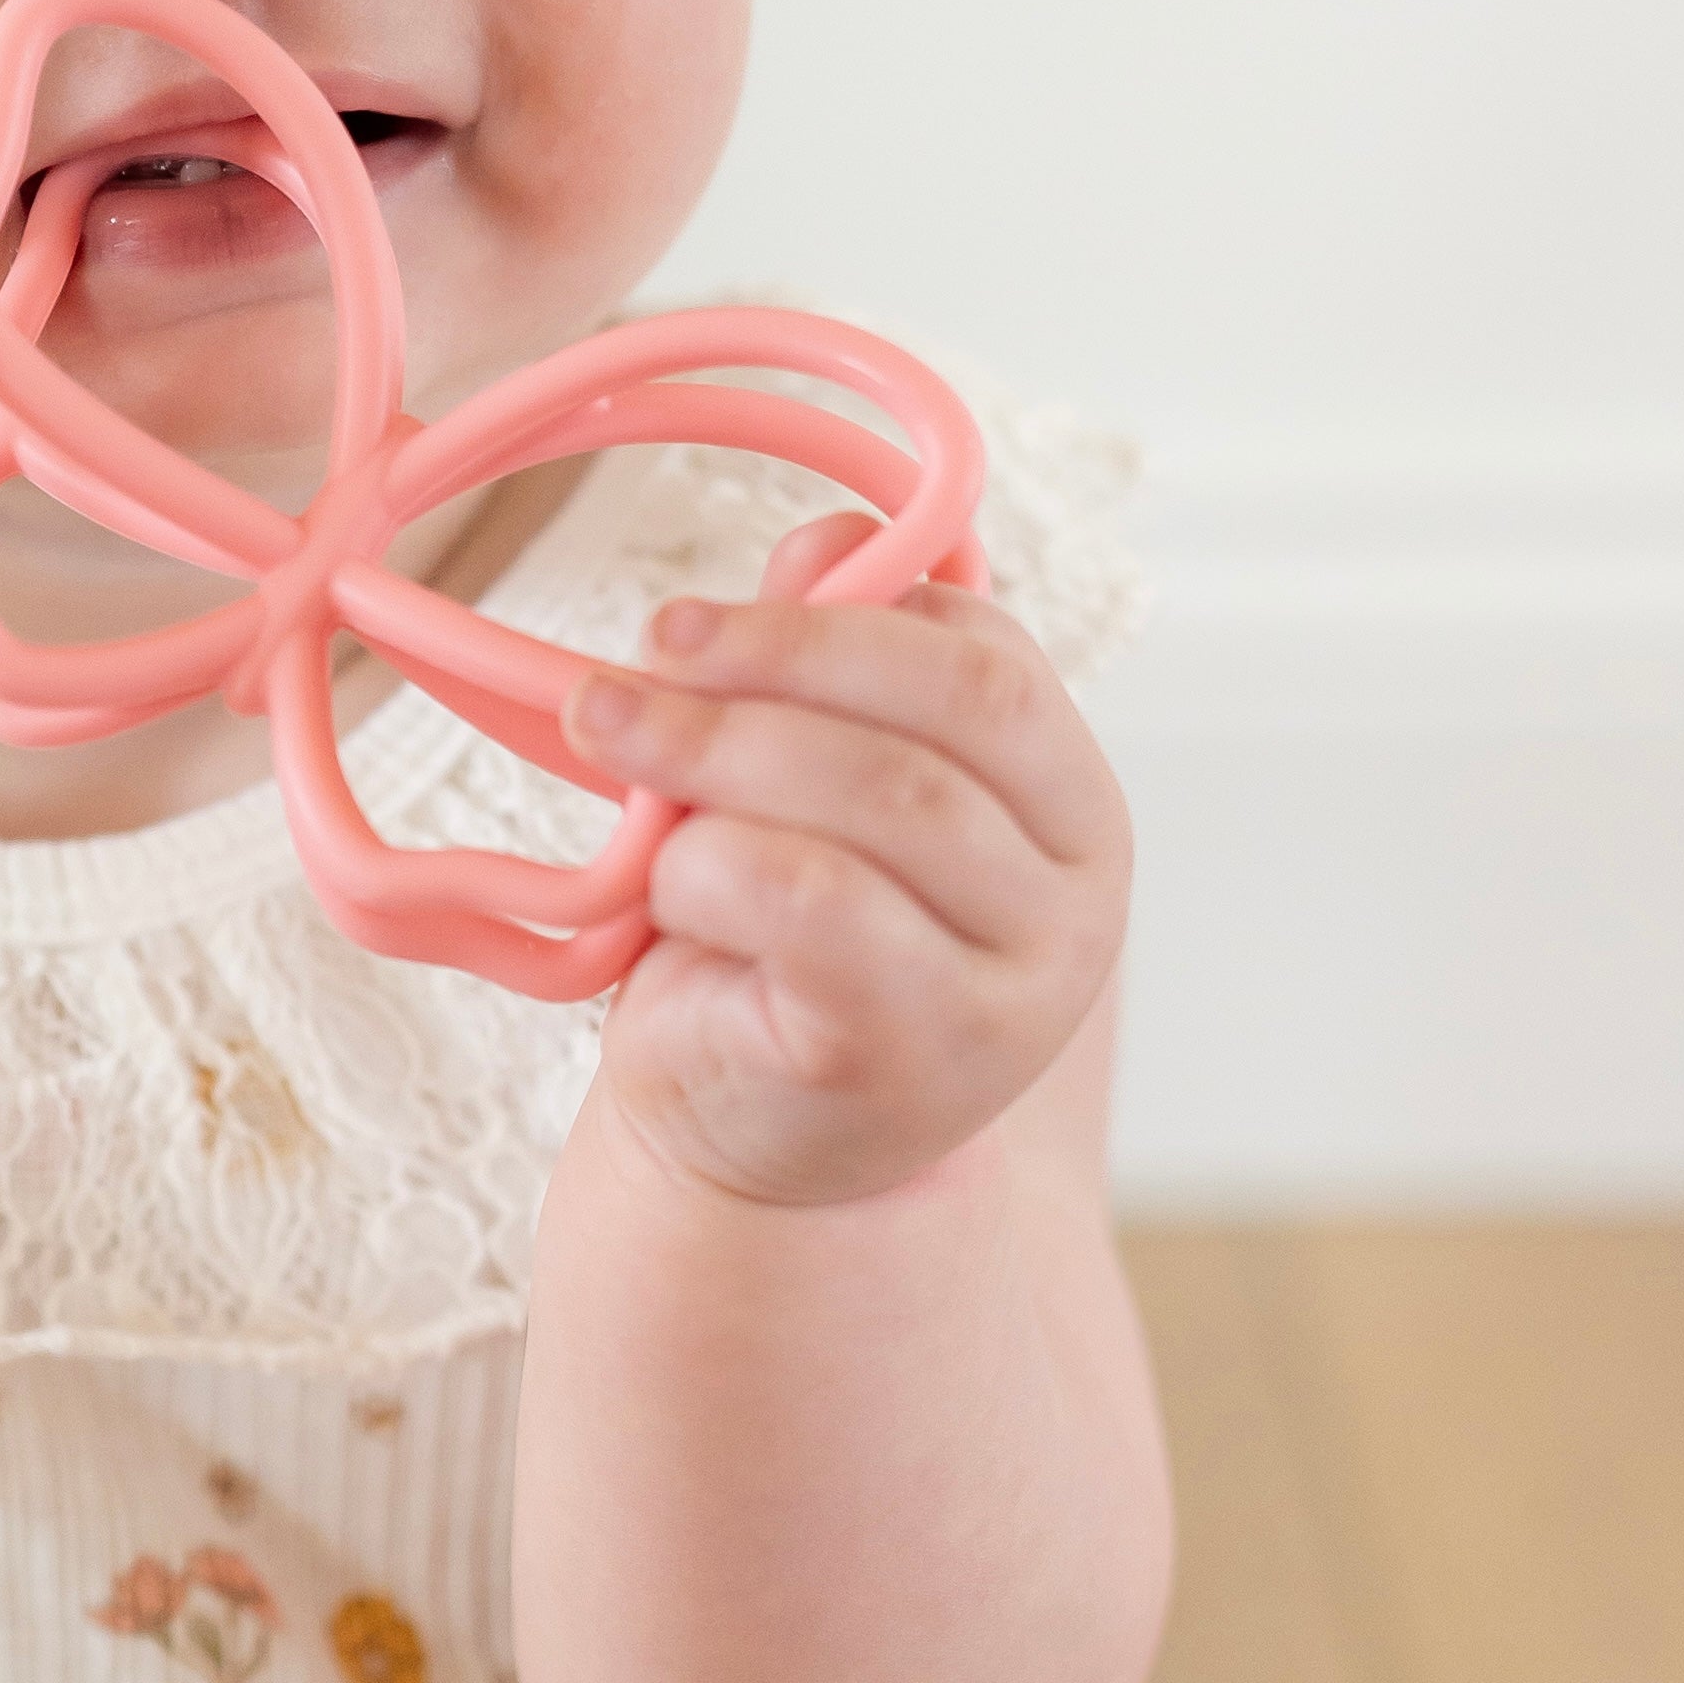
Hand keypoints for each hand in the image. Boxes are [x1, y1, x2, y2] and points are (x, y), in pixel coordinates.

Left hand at [559, 515, 1133, 1208]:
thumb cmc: (770, 942)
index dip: (845, 612)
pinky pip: (814, 901)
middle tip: (641, 654)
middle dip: (773, 659)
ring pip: (882, 797)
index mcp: (1065, 801)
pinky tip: (661, 880)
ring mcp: (1014, 983)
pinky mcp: (920, 1050)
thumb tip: (823, 541)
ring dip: (717, 749)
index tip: (702, 620)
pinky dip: (713, 864)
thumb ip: (823, 667)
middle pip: (947, 709)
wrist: (747, 1141)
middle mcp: (1074, 892)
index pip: (988, 656)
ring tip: (608, 733)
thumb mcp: (799, 786)